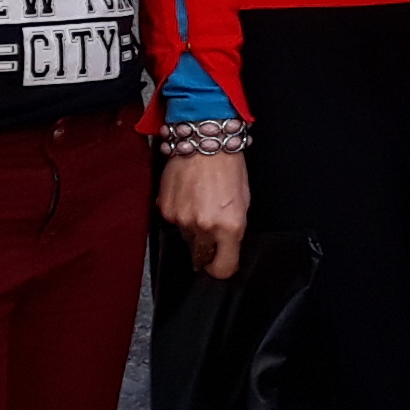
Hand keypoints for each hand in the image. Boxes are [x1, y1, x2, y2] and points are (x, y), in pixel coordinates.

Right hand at [159, 148, 247, 279]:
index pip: (222, 268)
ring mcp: (181, 219)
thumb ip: (233, 229)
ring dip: (194, 231)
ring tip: (201, 206)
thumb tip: (225, 247)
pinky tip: (189, 198)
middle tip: (212, 234)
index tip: (222, 264)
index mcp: (229, 226)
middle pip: (201, 257)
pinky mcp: (165, 210)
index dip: (222, 268)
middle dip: (207, 252)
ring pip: (187, 240)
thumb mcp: (243, 202)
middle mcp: (203, 226)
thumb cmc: (228, 167)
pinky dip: (181, 216)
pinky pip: (174, 224)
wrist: (204, 142)